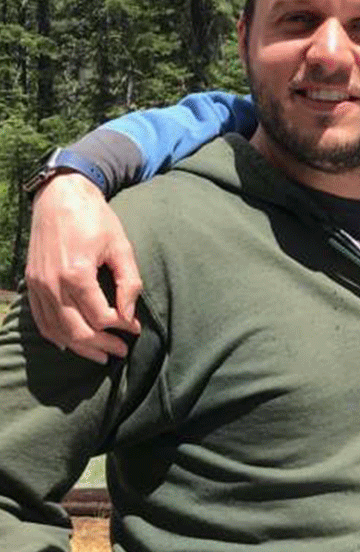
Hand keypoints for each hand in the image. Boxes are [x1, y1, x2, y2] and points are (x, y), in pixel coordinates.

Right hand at [25, 172, 141, 361]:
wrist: (60, 196)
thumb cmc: (96, 219)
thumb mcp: (121, 247)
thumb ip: (129, 284)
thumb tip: (129, 316)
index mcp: (76, 274)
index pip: (100, 316)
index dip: (121, 327)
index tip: (135, 329)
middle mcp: (52, 283)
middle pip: (77, 329)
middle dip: (102, 345)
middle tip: (122, 351)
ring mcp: (38, 284)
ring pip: (57, 329)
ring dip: (80, 347)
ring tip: (101, 356)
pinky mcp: (31, 282)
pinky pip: (40, 319)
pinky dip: (55, 335)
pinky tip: (70, 345)